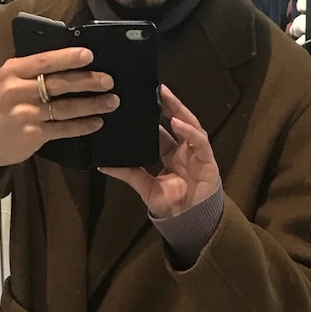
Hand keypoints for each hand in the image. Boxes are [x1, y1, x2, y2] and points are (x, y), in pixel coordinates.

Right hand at [0, 48, 119, 168]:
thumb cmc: (2, 106)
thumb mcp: (8, 81)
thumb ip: (31, 71)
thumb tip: (67, 61)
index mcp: (13, 71)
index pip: (45, 61)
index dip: (68, 58)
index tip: (90, 55)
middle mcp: (18, 90)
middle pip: (59, 83)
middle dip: (88, 81)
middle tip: (109, 81)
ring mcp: (26, 114)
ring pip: (65, 107)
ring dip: (92, 104)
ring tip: (111, 102)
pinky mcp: (33, 135)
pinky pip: (64, 128)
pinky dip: (82, 126)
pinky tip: (97, 122)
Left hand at [99, 86, 220, 217]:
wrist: (189, 224)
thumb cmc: (172, 207)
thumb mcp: (145, 187)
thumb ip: (128, 173)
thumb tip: (103, 165)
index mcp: (170, 155)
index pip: (160, 130)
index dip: (152, 116)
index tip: (139, 101)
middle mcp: (184, 151)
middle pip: (177, 120)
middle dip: (167, 104)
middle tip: (154, 87)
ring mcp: (196, 154)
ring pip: (189, 124)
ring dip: (178, 109)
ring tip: (165, 96)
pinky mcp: (207, 160)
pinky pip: (199, 141)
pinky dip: (189, 131)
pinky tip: (176, 122)